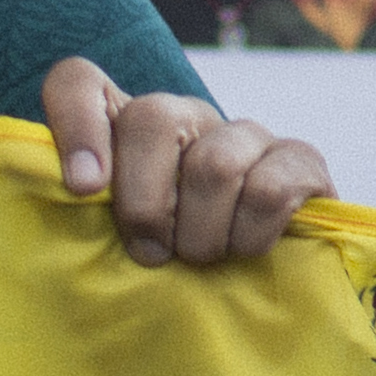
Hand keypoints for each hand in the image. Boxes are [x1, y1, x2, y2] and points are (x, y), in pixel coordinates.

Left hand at [42, 57, 324, 267]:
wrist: (261, 293)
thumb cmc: (169, 270)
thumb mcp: (114, 246)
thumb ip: (84, 219)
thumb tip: (76, 193)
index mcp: (125, 129)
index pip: (78, 82)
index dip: (75, 123)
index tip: (82, 189)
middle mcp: (184, 117)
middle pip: (153, 117)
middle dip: (146, 203)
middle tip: (150, 253)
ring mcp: (244, 133)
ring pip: (214, 163)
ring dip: (201, 234)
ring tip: (201, 259)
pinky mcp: (300, 160)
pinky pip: (268, 190)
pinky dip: (249, 236)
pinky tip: (246, 251)